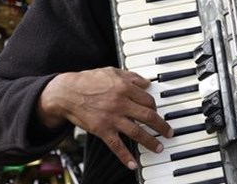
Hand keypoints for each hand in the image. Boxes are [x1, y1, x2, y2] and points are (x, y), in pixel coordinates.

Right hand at [37, 67, 172, 170]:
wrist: (66, 93)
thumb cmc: (89, 80)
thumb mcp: (112, 72)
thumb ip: (131, 77)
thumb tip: (147, 82)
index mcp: (125, 87)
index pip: (148, 99)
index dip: (155, 106)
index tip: (158, 111)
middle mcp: (121, 103)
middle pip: (148, 116)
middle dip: (161, 126)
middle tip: (169, 132)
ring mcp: (112, 118)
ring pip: (136, 132)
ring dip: (150, 141)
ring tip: (159, 148)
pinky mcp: (101, 130)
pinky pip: (116, 146)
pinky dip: (125, 156)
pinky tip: (133, 164)